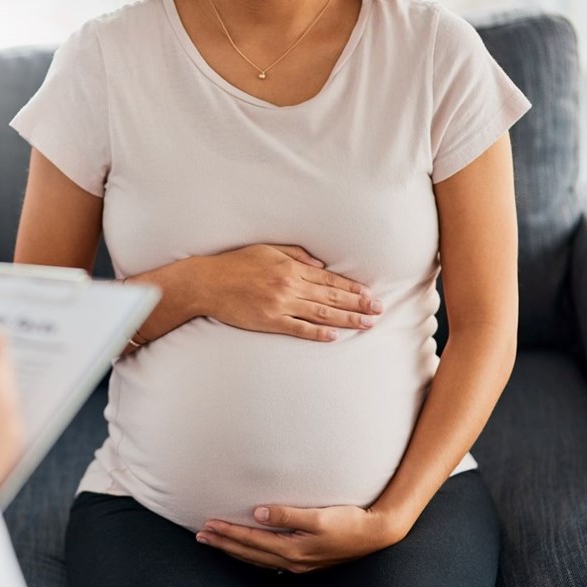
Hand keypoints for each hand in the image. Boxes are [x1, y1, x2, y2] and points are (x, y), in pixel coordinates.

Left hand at [195, 504, 406, 572]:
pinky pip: (269, 560)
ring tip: (215, 541)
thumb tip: (258, 512)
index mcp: (292, 549)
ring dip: (234, 550)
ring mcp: (298, 563)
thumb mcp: (319, 516)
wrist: (376, 534)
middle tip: (201, 535)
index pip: (251, 541)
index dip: (228, 532)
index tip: (208, 524)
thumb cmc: (349, 521)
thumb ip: (287, 514)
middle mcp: (292, 560)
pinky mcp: (305, 560)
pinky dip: (252, 554)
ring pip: (257, 558)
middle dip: (224, 543)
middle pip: (249, 553)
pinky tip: (246, 550)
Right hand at [196, 244, 383, 341]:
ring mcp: (280, 305)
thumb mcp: (267, 250)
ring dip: (346, 319)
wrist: (207, 283)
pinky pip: (298, 328)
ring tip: (366, 324)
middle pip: (331, 297)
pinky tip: (334, 336)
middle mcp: (289, 286)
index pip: (329, 279)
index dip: (352, 288)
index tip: (370, 294)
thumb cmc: (235, 264)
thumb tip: (321, 265)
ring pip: (321, 314)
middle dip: (358, 304)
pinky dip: (316, 333)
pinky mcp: (269, 321)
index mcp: (291, 268)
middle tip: (379, 311)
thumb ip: (296, 255)